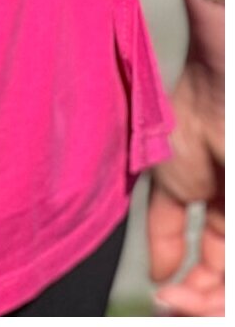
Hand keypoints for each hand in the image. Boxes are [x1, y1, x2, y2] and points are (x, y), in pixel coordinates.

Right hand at [151, 50, 223, 315]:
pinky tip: (190, 293)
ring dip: (203, 301)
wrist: (219, 86)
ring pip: (230, 283)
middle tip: (167, 303)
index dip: (190, 285)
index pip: (215, 264)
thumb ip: (165, 229)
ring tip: (175, 300)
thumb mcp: (169, 180)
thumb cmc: (192, 115)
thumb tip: (161, 276)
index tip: (161, 293)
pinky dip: (215, 293)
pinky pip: (234, 274)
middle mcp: (234, 214)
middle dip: (196, 299)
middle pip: (224, 280)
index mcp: (223, 205)